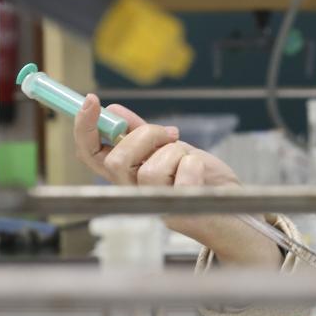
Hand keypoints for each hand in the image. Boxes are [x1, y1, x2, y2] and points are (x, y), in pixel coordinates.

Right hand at [73, 95, 278, 265]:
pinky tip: (199, 170)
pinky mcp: (179, 215)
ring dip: (176, 152)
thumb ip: (141, 134)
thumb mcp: (169, 150)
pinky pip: (182, 180)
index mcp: (125, 175)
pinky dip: (194, 165)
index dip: (84, 127)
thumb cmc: (200, 179)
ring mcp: (154, 206)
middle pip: (116, 161)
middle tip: (170, 134)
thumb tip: (115, 112)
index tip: (92, 100)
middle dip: (146, 136)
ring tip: (188, 158)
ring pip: (150, 170)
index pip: (90, 154)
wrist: (232, 205)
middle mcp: (133, 193)